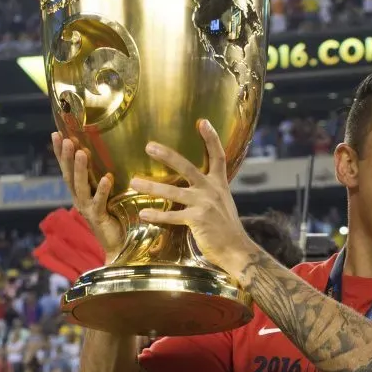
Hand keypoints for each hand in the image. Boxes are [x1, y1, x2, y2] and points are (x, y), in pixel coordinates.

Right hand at [51, 131, 123, 260]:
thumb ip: (100, 179)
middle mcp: (79, 199)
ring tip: (82, 152)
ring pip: (80, 187)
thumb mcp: (104, 195)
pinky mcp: (99, 218)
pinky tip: (107, 177)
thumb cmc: (113, 218)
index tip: (56, 133)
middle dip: (67, 157)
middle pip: (69, 176)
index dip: (61, 152)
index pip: (67, 169)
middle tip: (67, 139)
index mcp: (79, 192)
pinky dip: (102, 189)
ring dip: (81, 168)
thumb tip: (103, 156)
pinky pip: (99, 201)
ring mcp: (87, 209)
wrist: (118, 245)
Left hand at [130, 119, 253, 275]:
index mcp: (219, 184)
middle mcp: (212, 190)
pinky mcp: (197, 220)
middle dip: (168, 156)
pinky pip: (172, 215)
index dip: (211, 138)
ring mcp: (204, 204)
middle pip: (188, 167)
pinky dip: (157, 215)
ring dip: (151, 186)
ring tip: (134, 182)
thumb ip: (211, 191)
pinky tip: (144, 214)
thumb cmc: (227, 229)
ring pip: (173, 192)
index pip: (218, 156)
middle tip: (149, 146)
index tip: (202, 121)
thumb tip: (201, 183)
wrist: (237, 250)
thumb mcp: (223, 203)